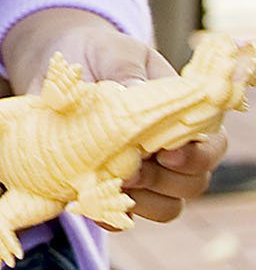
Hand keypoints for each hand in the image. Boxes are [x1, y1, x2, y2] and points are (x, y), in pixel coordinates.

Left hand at [0, 8, 213, 220]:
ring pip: (165, 207)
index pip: (211, 146)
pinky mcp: (108, 186)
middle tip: (130, 169)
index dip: (198, 157)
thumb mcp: (115, 53)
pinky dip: (110, 215)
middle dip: (165, 181)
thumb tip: (136, 90)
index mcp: (182, 116)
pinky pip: (121, 217)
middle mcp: (169, 151)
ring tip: (112, 181)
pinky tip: (89, 199)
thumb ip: (128, 72)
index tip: (166, 153)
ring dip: (144, 202)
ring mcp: (141, 172)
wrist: (58, 63)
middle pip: (192, 184)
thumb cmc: (99, 53)